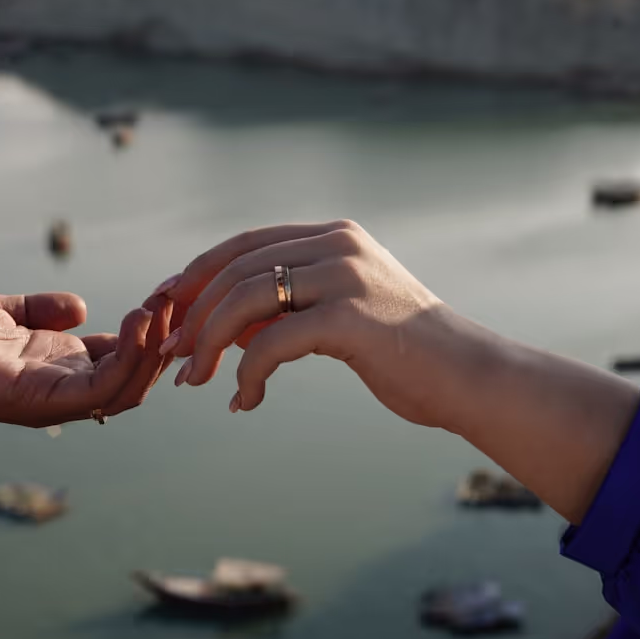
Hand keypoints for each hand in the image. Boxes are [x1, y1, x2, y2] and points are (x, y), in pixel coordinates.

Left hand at [0, 283, 172, 426]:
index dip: (147, 326)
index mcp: (50, 367)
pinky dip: (129, 357)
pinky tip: (138, 319)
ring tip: (163, 304)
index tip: (167, 289)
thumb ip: (35, 309)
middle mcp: (55, 387)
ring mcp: (48, 399)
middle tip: (178, 296)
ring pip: (127, 388)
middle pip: (132, 376)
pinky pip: (101, 388)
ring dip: (153, 347)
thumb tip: (80, 308)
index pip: (118, 357)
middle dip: (161, 337)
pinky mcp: (37, 400)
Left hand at [157, 220, 471, 426]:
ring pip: (245, 302)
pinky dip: (248, 375)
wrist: (470, 377)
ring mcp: (347, 277)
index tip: (169, 309)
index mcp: (333, 236)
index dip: (198, 274)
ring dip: (209, 345)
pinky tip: (245, 402)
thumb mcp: (337, 316)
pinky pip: (272, 344)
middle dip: (195, 316)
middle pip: (236, 271)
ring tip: (194, 381)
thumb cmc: (402, 352)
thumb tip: (223, 326)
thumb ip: (287, 308)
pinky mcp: (351, 318)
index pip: (244, 244)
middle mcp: (338, 245)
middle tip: (173, 355)